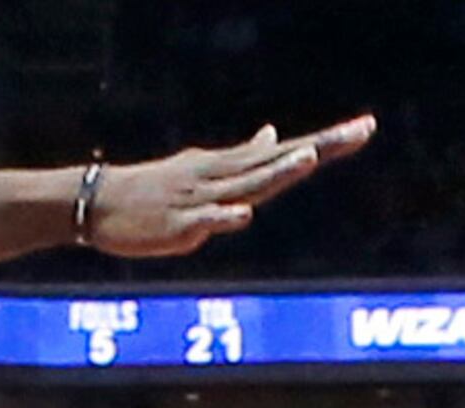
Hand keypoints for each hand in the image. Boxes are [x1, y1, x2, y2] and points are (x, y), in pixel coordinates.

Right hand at [82, 118, 375, 258]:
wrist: (99, 203)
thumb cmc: (154, 190)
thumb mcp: (204, 168)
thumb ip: (243, 157)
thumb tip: (273, 135)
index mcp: (230, 167)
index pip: (286, 151)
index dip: (327, 142)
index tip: (365, 128)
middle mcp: (221, 177)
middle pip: (279, 161)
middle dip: (321, 148)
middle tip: (362, 130)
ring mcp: (201, 199)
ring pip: (247, 184)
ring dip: (278, 170)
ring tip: (309, 156)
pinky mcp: (179, 224)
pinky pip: (206, 219)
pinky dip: (226, 215)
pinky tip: (245, 213)